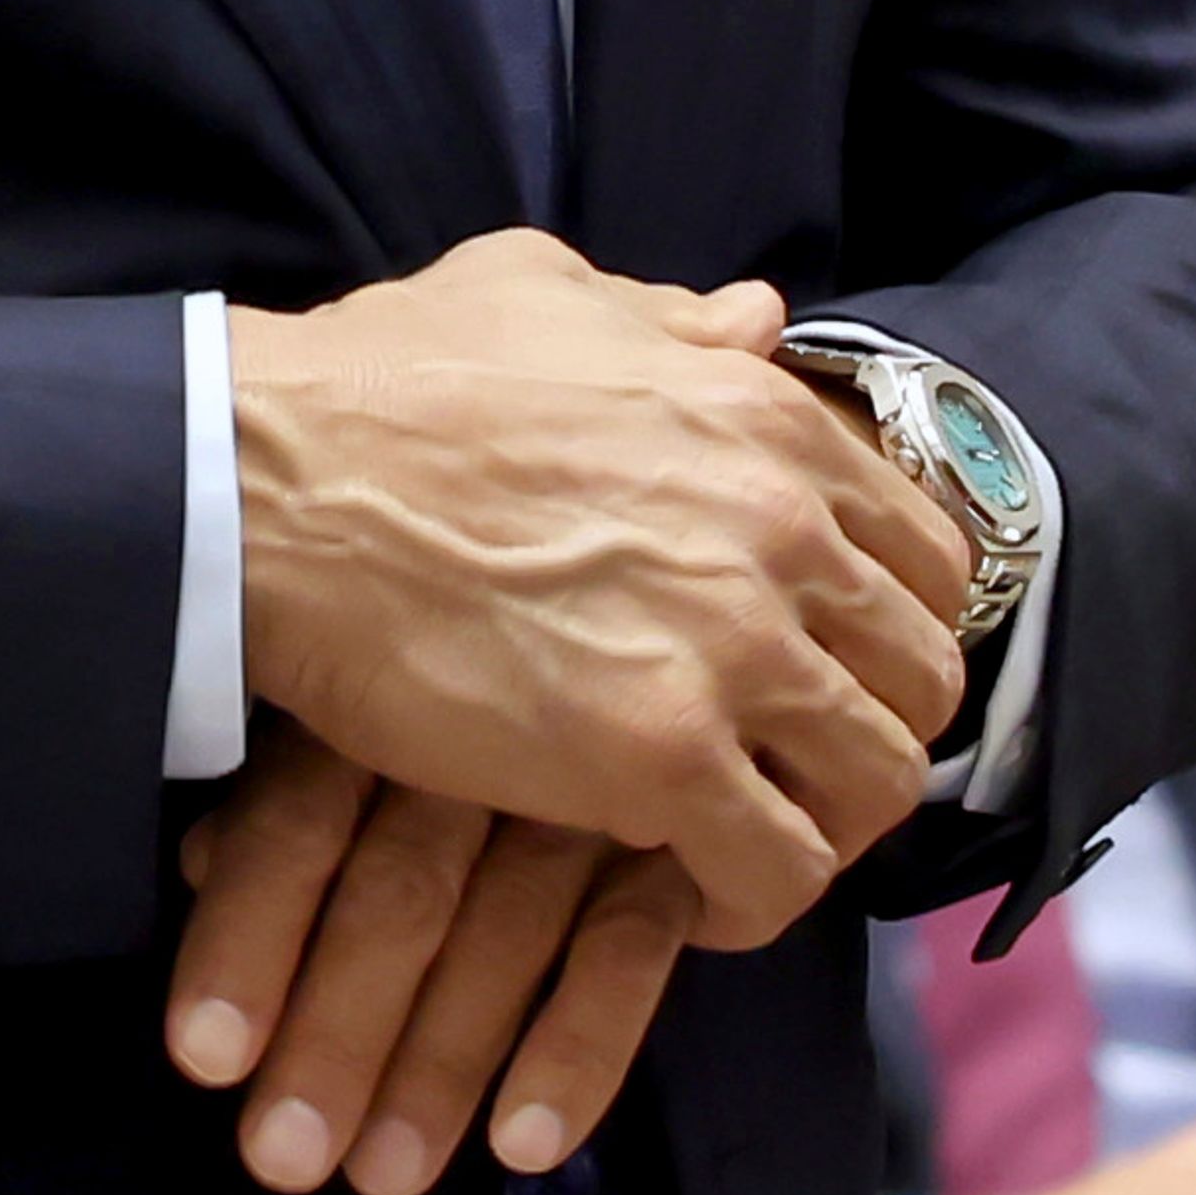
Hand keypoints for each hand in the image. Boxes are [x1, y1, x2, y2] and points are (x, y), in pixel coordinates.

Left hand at [163, 717, 700, 1194]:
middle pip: (399, 893)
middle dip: (336, 1034)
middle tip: (284, 1158)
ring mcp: (584, 790)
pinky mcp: (674, 840)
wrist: (645, 604)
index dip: (246, 938)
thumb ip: (281, 783)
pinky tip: (525, 1143)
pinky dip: (579, 1047)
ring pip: (503, 931)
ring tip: (384, 1175)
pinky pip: (626, 947)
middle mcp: (479, 744)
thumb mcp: (349, 700)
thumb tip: (195, 863)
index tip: (207, 1058)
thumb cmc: (448, 671)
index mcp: (379, 703)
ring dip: (441, 1063)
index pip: (296, 822)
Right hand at [225, 231, 972, 953]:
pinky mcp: (657, 756)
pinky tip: (693, 894)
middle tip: (794, 769)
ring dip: (825, 823)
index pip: (925, 552)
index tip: (825, 666)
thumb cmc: (382, 382)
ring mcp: (730, 647)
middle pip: (923, 676)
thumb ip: (673, 319)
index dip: (887, 624)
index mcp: (765, 419)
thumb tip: (759, 315)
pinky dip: (753, 901)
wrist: (270, 483)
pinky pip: (780, 867)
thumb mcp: (543, 293)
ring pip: (878, 781)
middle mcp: (782, 530)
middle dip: (871, 733)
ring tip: (749, 840)